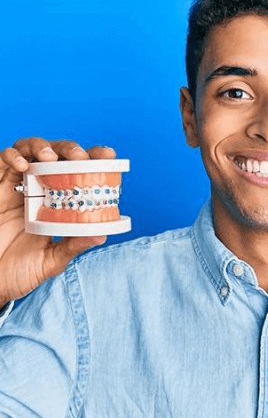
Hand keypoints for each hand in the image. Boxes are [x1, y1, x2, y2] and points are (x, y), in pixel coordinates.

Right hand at [0, 137, 115, 307]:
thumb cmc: (18, 271)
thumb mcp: (50, 260)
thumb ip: (72, 246)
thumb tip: (100, 235)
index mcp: (57, 203)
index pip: (78, 173)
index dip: (93, 159)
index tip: (108, 155)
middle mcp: (38, 189)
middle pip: (57, 155)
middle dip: (71, 149)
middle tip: (80, 157)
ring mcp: (15, 185)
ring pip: (29, 149)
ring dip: (42, 146)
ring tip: (50, 157)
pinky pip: (0, 160)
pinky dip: (11, 156)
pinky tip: (22, 165)